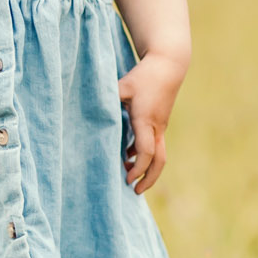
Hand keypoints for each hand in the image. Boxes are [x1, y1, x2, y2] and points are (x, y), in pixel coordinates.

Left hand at [118, 52, 184, 193]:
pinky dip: (143, 154)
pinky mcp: (160, 123)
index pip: (146, 151)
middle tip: (135, 191)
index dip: (138, 168)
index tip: (127, 179)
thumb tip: (88, 109)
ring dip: (145, 168)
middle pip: (160, 161)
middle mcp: (157, 127)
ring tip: (126, 174)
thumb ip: (107, 99)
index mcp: (146, 120)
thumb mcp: (122, 85)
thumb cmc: (144, 75)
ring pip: (159, 155)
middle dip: (149, 179)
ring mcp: (161, 126)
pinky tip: (127, 154)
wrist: (169, 65)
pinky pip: (154, 145)